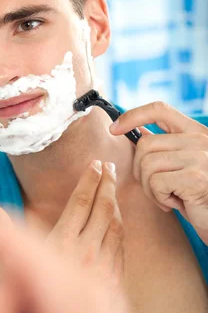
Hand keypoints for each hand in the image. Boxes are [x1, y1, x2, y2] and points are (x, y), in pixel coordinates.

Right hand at [0, 161, 123, 296]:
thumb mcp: (4, 281)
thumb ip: (2, 239)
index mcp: (61, 249)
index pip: (80, 204)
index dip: (88, 181)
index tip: (96, 163)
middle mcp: (87, 257)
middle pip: (104, 210)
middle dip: (106, 185)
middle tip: (110, 166)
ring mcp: (105, 274)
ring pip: (117, 228)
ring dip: (116, 204)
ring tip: (114, 187)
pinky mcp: (114, 290)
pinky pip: (121, 250)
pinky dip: (120, 230)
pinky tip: (117, 226)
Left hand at [110, 101, 207, 243]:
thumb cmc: (197, 194)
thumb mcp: (180, 164)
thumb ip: (164, 145)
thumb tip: (136, 127)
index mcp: (196, 131)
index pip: (160, 109)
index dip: (133, 115)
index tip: (113, 128)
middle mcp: (200, 139)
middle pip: (144, 144)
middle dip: (140, 171)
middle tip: (156, 188)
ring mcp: (199, 156)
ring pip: (146, 164)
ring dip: (150, 188)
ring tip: (168, 196)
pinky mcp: (195, 176)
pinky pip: (155, 182)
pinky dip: (160, 198)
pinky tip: (176, 203)